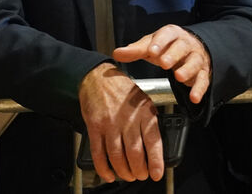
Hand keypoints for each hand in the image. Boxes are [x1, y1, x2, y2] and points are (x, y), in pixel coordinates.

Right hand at [78, 63, 162, 182]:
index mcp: (143, 112)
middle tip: (141, 175)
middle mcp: (127, 119)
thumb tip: (155, 148)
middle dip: (139, 170)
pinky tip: (109, 174)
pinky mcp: (95, 127)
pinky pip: (98, 152)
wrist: (98, 77)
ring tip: (128, 175)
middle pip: (134, 152)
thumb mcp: (144, 101)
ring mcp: (109, 123)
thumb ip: (149, 122)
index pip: (152, 141)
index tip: (157, 173)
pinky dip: (103, 168)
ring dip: (123, 171)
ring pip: (117, 156)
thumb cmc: (122, 90)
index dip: (155, 161)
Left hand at [114, 24, 211, 102]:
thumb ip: (135, 50)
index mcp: (172, 34)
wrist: (191, 49)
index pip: (166, 35)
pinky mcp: (203, 72)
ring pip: (194, 62)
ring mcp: (196, 58)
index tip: (151, 51)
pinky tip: (194, 97)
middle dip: (173, 55)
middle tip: (164, 63)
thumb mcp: (151, 45)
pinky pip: (203, 80)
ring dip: (187, 70)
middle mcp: (186, 44)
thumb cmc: (167, 46)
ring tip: (179, 77)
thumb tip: (116, 53)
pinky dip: (199, 89)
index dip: (159, 42)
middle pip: (182, 47)